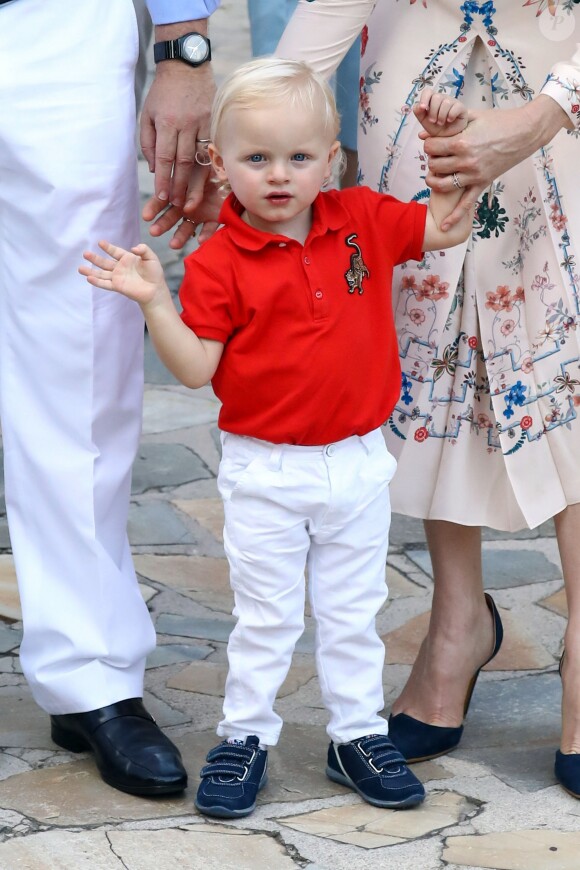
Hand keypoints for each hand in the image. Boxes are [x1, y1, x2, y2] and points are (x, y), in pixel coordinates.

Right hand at [79, 241, 165, 307]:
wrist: (155, 290)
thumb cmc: (154, 274)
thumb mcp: (151, 258)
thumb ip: (144, 250)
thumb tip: (133, 248)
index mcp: (127, 259)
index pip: (115, 251)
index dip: (108, 247)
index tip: (100, 243)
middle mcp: (120, 268)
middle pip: (104, 262)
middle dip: (94, 258)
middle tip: (85, 253)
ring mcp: (117, 277)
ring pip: (101, 273)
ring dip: (91, 271)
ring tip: (80, 268)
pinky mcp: (117, 286)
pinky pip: (105, 284)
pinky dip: (97, 282)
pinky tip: (89, 278)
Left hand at [140, 60, 215, 240]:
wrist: (186, 67)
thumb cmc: (163, 93)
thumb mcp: (147, 114)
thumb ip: (149, 143)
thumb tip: (156, 169)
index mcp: (167, 122)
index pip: (165, 158)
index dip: (164, 181)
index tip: (161, 199)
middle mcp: (187, 124)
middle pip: (185, 163)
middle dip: (180, 188)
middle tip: (177, 207)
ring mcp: (204, 124)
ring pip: (202, 160)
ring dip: (197, 184)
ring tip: (192, 202)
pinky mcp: (216, 123)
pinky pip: (213, 151)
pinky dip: (210, 170)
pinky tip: (209, 185)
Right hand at [143, 168, 222, 248]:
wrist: (234, 170)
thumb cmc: (213, 166)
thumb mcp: (200, 171)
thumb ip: (193, 188)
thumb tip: (186, 208)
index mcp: (179, 189)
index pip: (163, 199)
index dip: (154, 207)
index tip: (146, 217)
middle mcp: (187, 203)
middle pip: (172, 216)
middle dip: (162, 224)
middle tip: (153, 232)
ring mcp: (200, 212)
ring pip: (188, 226)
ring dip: (180, 236)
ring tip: (173, 245)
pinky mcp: (215, 217)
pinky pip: (210, 228)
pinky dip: (205, 235)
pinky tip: (200, 240)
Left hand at [414, 88, 466, 137]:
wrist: (450, 135)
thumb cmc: (437, 126)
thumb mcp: (425, 122)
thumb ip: (419, 113)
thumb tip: (418, 106)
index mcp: (432, 100)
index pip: (428, 92)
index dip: (424, 98)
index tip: (423, 108)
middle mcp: (442, 98)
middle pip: (436, 97)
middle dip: (433, 112)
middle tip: (434, 121)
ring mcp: (452, 101)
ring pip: (446, 102)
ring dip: (441, 116)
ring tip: (441, 123)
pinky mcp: (460, 107)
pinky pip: (455, 107)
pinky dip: (451, 115)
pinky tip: (450, 120)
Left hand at [419, 94, 570, 227]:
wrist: (525, 132)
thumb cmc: (499, 121)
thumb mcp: (473, 117)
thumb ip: (448, 124)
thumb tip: (422, 133)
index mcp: (462, 142)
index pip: (432, 147)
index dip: (429, 143)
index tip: (433, 142)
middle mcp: (466, 161)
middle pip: (434, 165)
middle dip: (432, 159)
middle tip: (436, 155)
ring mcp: (474, 175)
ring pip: (442, 185)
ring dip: (434, 181)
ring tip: (433, 177)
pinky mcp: (482, 183)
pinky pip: (466, 204)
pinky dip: (454, 217)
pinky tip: (444, 227)